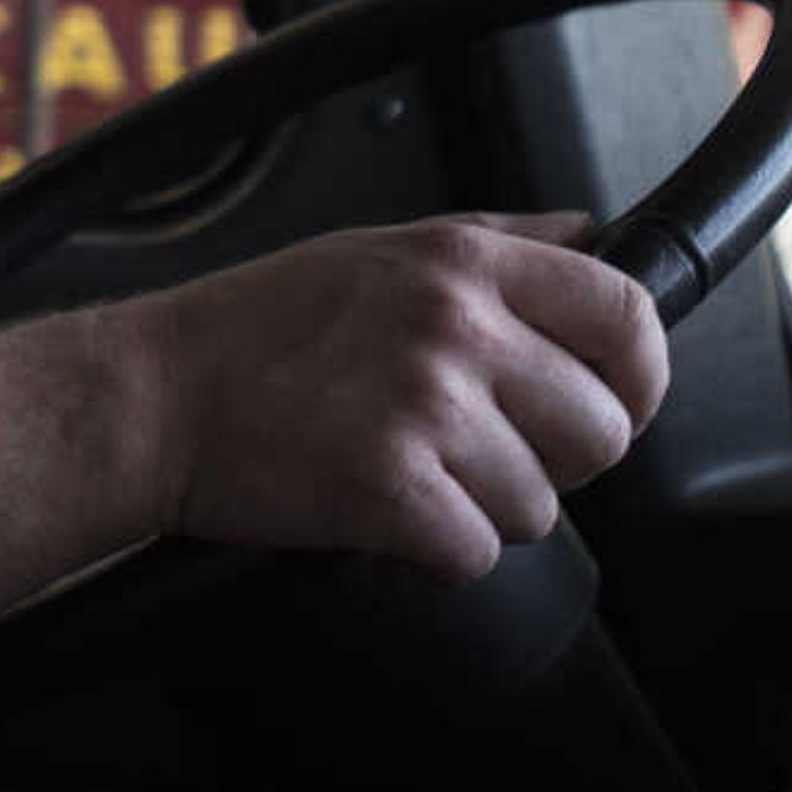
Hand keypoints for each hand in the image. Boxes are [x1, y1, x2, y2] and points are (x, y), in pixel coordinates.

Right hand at [142, 211, 665, 580]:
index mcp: (462, 261)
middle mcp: (454, 325)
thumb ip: (499, 240)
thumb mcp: (382, 247)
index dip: (639, 376)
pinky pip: (477, 555)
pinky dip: (437, 554)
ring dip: (485, 511)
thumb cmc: (255, 327)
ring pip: (541, 506)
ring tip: (412, 473)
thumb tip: (595, 235)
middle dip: (555, 461)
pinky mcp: (391, 488)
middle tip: (483, 451)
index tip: (614, 400)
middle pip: (603, 429)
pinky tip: (386, 514)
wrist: (153, 395)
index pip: (627, 313)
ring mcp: (424, 407)